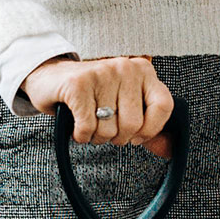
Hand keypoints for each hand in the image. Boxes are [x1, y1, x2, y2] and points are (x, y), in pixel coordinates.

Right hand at [21, 54, 175, 156]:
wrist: (50, 77)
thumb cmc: (92, 95)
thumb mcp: (124, 105)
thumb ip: (149, 127)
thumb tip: (169, 151)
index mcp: (143, 71)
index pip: (163, 106)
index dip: (150, 129)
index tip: (136, 136)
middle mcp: (125, 67)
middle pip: (134, 123)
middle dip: (118, 137)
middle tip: (105, 128)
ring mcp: (101, 72)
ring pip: (109, 128)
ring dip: (96, 136)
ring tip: (89, 122)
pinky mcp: (78, 84)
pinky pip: (87, 127)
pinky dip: (81, 135)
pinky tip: (77, 125)